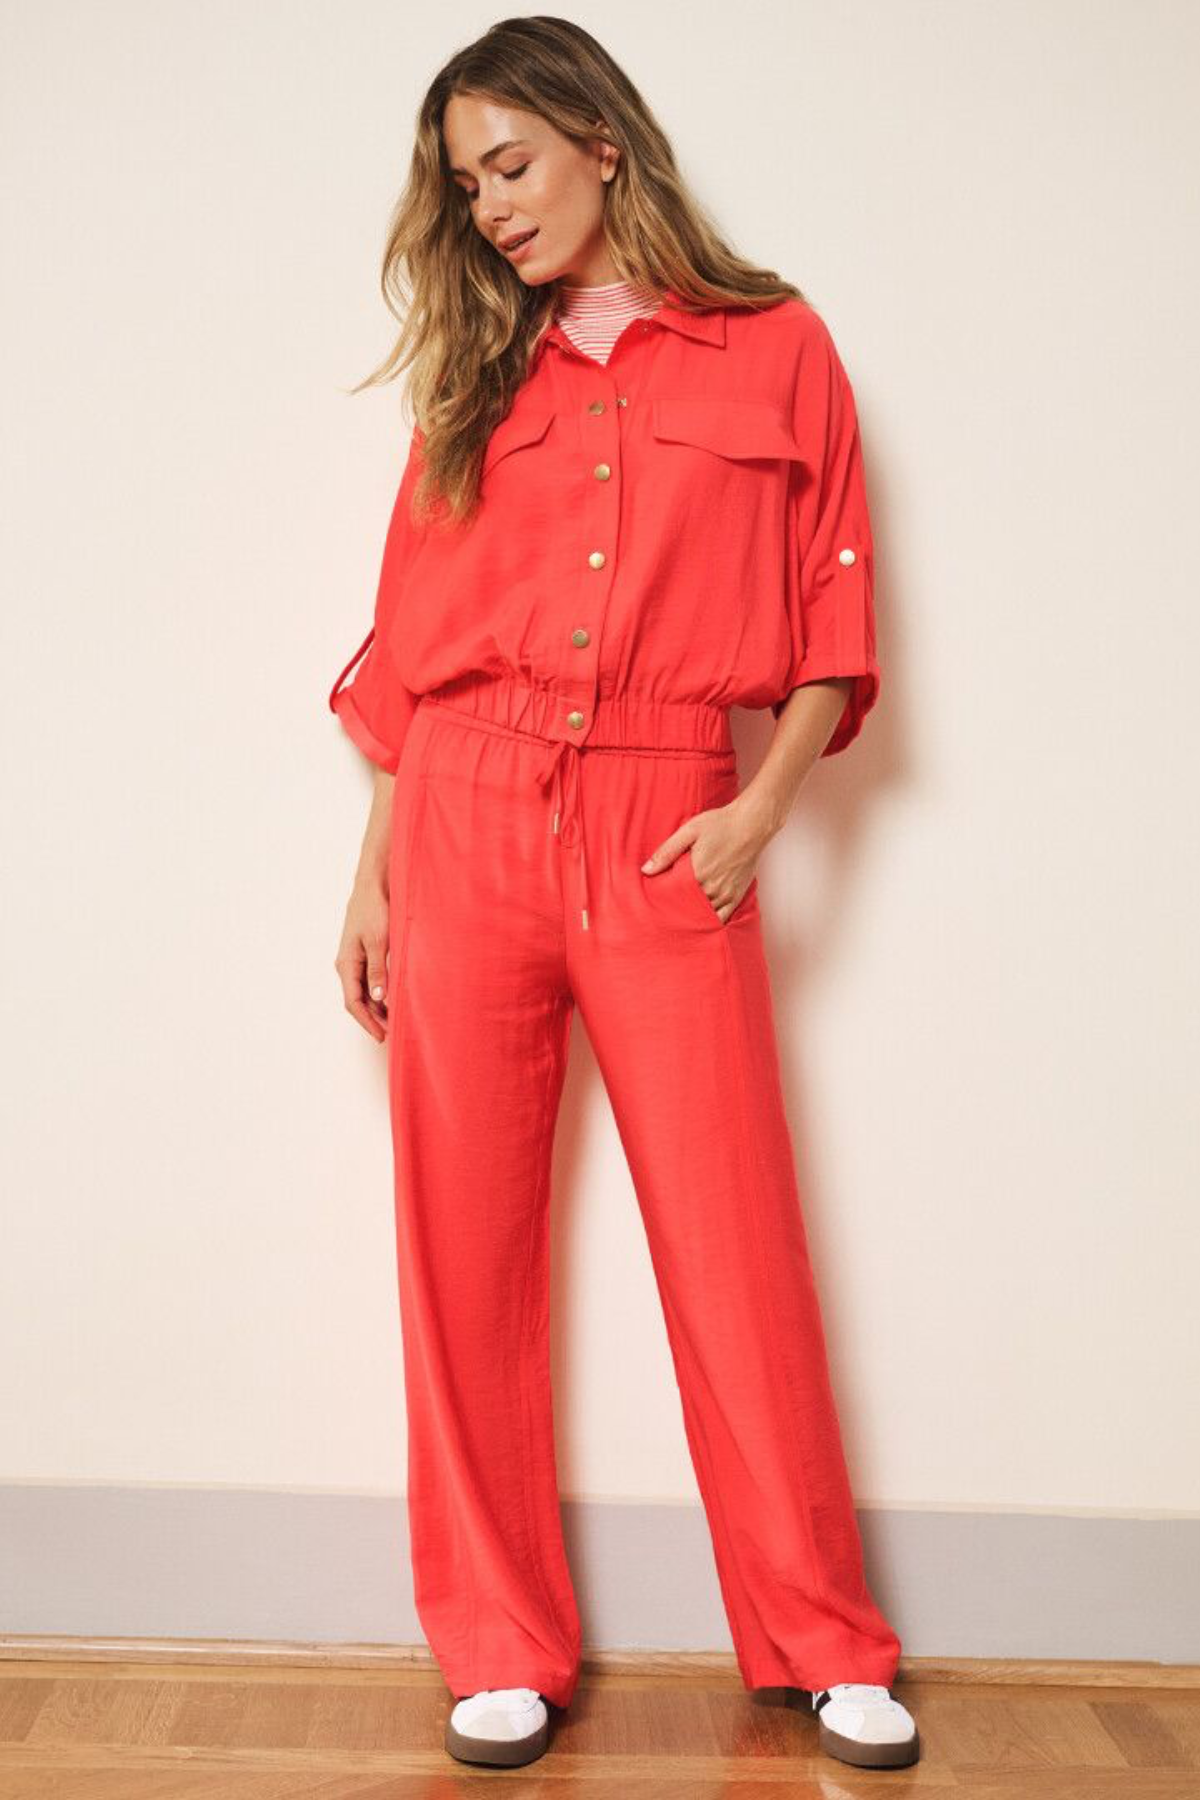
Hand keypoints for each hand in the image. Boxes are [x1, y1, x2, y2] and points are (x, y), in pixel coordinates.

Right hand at [334, 877, 389, 1041]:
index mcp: (347, 964)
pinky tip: (392, 997)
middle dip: (373, 1018)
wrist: (373, 885)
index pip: (353, 1002)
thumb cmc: (374, 909)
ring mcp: (355, 959)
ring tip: (393, 1020)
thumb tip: (378, 998)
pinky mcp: (365, 952)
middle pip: (358, 1000)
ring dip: (377, 1007)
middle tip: (391, 1033)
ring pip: (364, 991)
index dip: (367, 1022)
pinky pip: (369, 979)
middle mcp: (348, 964)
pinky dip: (380, 992)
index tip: (381, 1036)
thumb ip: (378, 970)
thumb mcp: (379, 941)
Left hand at [640, 795, 769, 923]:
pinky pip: (723, 917)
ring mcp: (726, 894)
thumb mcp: (688, 831)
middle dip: (676, 910)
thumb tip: (645, 870)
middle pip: (687, 908)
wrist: (751, 824)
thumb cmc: (720, 824)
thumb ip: (666, 852)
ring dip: (692, 917)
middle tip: (664, 913)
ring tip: (680, 918)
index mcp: (696, 874)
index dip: (663, 902)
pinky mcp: (737, 895)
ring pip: (704, 916)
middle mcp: (712, 888)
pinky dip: (711, 921)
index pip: (673, 898)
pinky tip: (702, 922)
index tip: (654, 903)